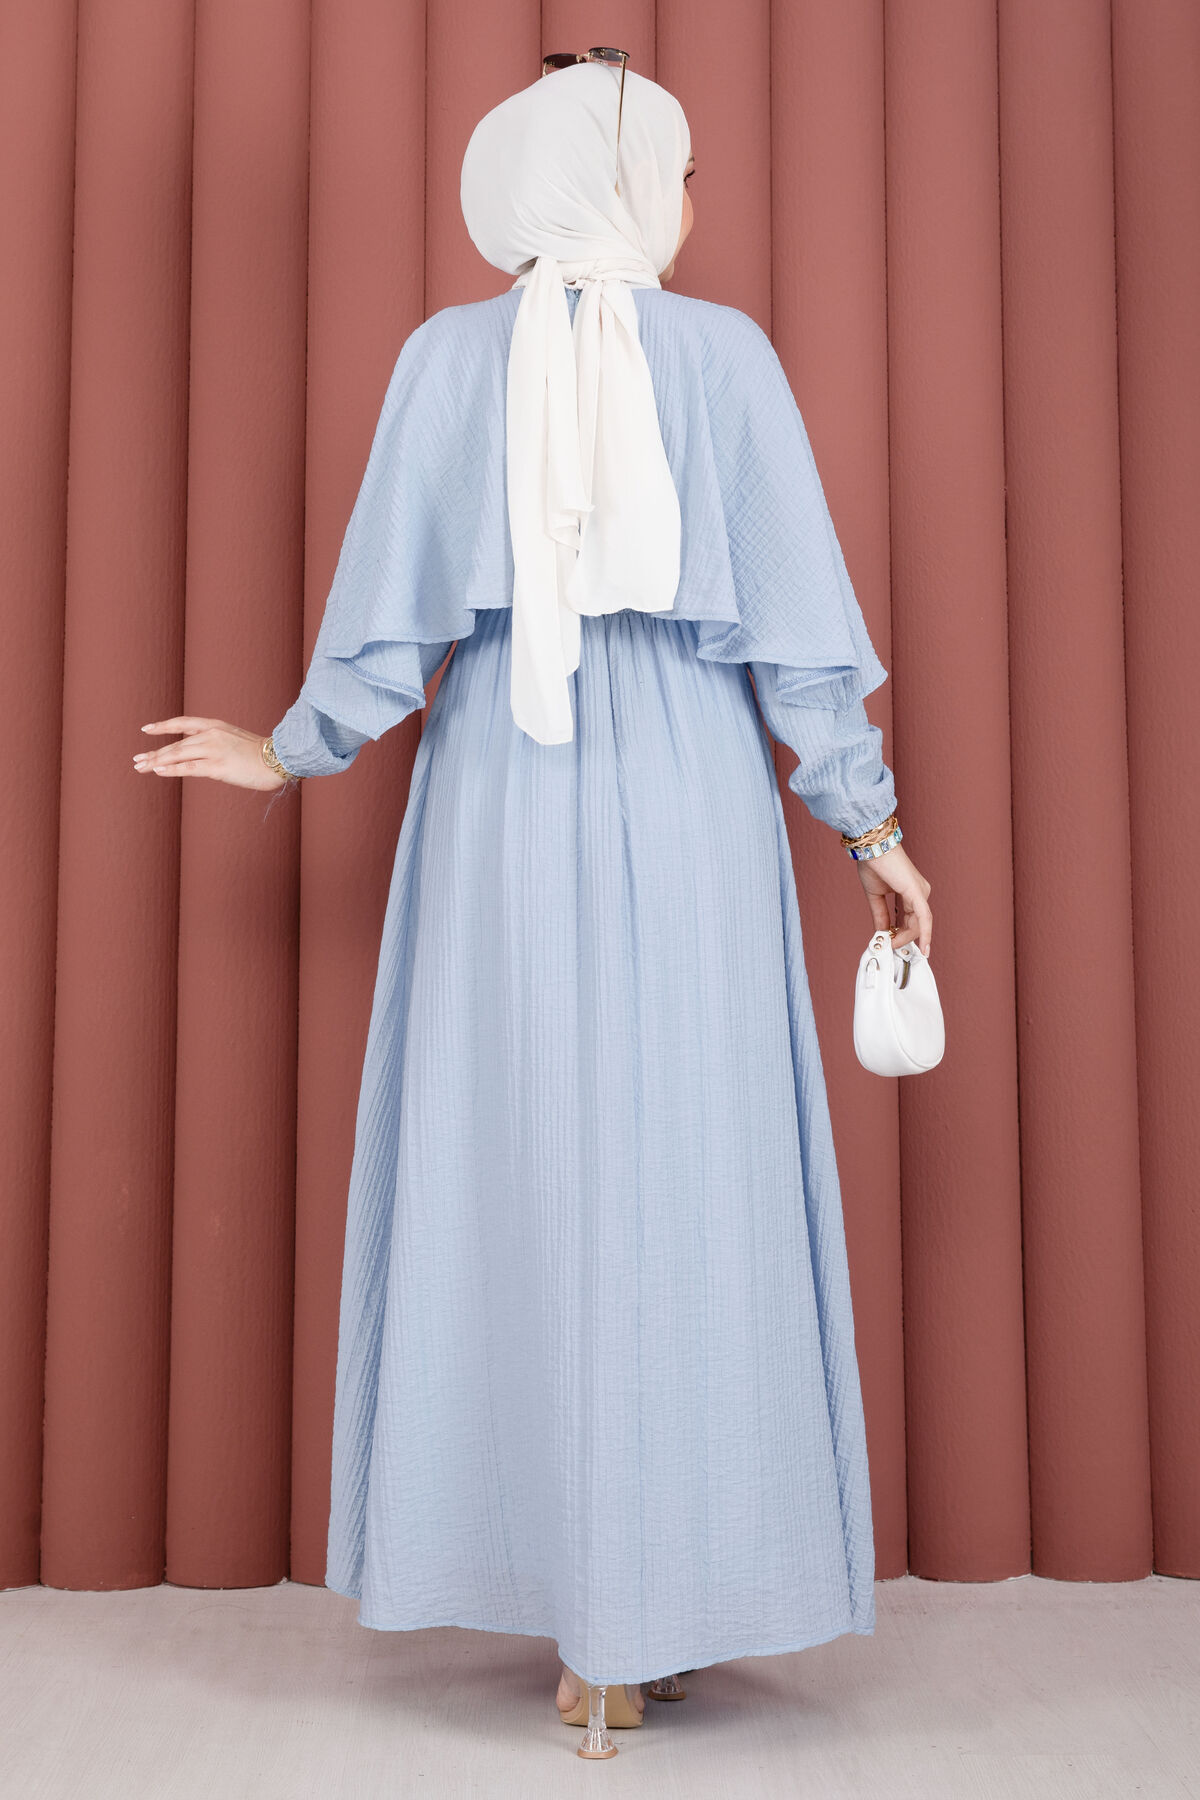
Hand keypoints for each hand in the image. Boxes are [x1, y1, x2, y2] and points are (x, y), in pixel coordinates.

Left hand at [133, 717, 289, 790]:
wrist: (278, 759)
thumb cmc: (261, 755)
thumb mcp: (236, 741)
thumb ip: (217, 743)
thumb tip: (202, 755)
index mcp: (216, 726)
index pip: (183, 723)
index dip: (163, 726)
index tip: (146, 729)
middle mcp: (211, 735)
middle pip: (176, 743)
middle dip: (154, 752)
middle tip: (136, 760)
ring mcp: (213, 750)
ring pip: (177, 754)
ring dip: (156, 761)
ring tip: (140, 767)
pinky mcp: (217, 766)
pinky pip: (189, 768)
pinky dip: (171, 769)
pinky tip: (158, 771)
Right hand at [854, 842, 931, 956]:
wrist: (872, 848)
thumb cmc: (874, 865)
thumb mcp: (876, 896)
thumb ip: (881, 915)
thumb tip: (881, 933)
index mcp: (911, 892)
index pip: (909, 919)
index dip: (899, 934)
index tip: (886, 942)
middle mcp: (920, 892)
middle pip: (915, 924)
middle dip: (901, 938)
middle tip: (887, 946)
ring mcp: (921, 893)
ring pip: (918, 925)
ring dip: (905, 938)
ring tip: (890, 945)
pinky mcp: (918, 893)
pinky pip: (924, 919)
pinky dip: (924, 935)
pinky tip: (923, 949)